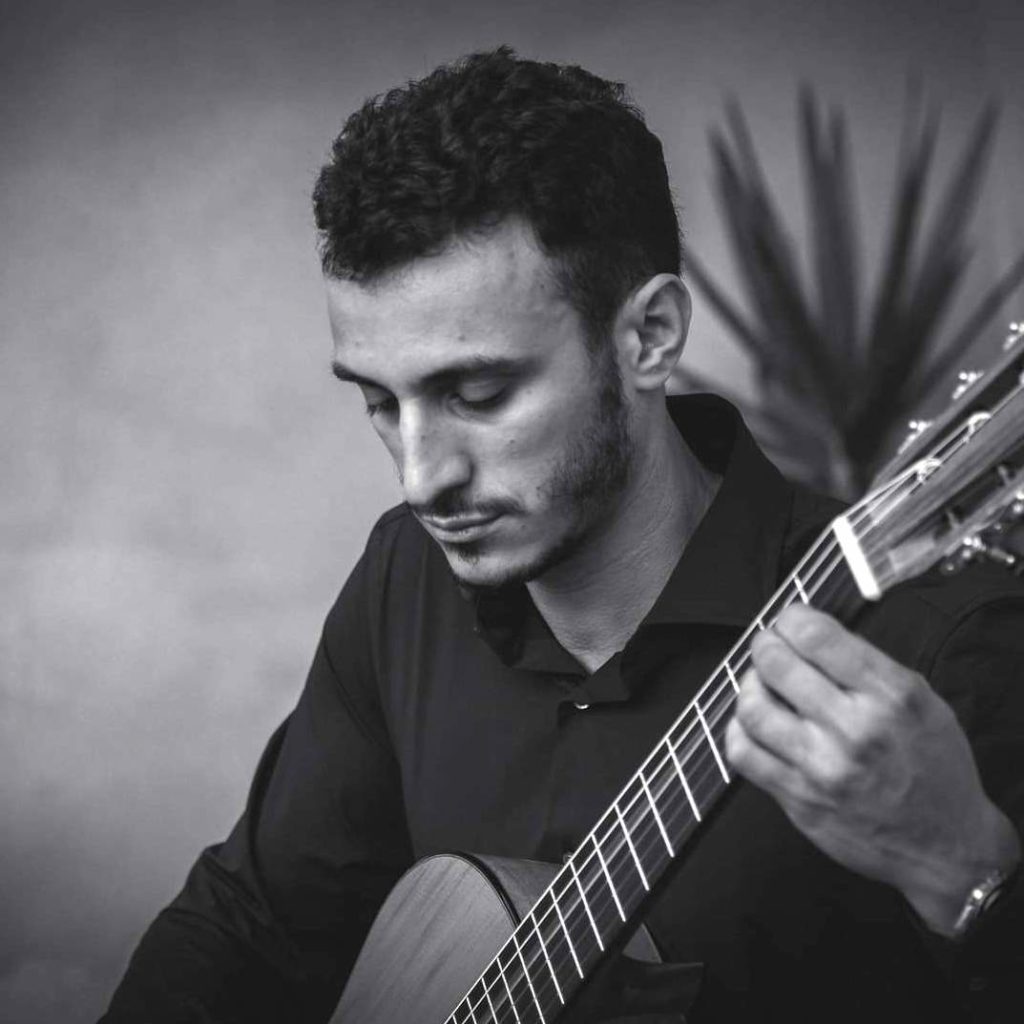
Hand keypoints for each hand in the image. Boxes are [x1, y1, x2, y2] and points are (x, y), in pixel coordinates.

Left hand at [724, 604, 1019, 935]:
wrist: (945, 847)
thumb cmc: (934, 769)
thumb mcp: (921, 701)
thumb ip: (866, 665)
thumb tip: (810, 634)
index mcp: (890, 696)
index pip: (816, 636)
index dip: (791, 619)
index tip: (789, 621)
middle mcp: (854, 730)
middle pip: (775, 664)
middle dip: (765, 646)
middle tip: (769, 649)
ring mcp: (822, 767)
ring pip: (751, 707)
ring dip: (750, 687)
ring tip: (762, 687)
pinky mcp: (799, 799)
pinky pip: (743, 753)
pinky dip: (738, 730)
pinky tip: (754, 725)